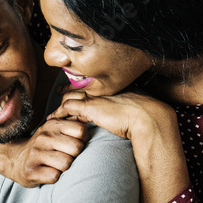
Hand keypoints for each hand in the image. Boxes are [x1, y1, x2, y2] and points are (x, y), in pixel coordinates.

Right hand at [3, 118, 88, 186]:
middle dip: (75, 155)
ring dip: (65, 168)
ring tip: (56, 165)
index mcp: (51, 125)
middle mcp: (43, 137)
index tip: (74, 144)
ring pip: (66, 164)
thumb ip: (70, 125)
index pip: (81, 130)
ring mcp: (36, 154)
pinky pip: (55, 176)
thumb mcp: (53, 130)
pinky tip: (48, 172)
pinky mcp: (31, 171)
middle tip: (65, 156)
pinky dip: (55, 177)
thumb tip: (92, 119)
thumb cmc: (42, 146)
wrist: (15, 159)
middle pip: (76, 148)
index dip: (83, 140)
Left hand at [49, 89, 171, 142]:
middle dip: (67, 90)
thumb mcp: (133, 108)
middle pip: (78, 87)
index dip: (82, 86)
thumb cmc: (147, 115)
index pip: (92, 85)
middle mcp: (102, 89)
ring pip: (70, 96)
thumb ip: (122, 108)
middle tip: (58, 92)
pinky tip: (53, 118)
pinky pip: (67, 107)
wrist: (149, 118)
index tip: (75, 86)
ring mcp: (95, 97)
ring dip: (61, 104)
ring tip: (54, 111)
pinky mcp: (89, 108)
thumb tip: (114, 114)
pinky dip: (59, 113)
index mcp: (113, 87)